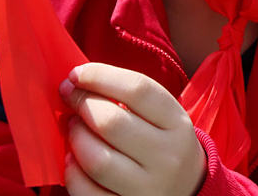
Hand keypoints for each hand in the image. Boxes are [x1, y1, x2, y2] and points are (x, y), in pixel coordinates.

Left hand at [60, 63, 206, 195]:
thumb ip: (131, 97)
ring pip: (97, 160)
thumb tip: (78, 81)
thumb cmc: (163, 143)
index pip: (137, 89)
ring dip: (76, 137)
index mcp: (177, 123)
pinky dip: (73, 173)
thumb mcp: (163, 116)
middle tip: (69, 96)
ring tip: (73, 127)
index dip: (100, 76)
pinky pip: (88, 193)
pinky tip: (73, 159)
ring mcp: (149, 190)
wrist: (188, 192)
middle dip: (81, 103)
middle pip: (112, 122)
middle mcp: (167, 157)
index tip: (77, 73)